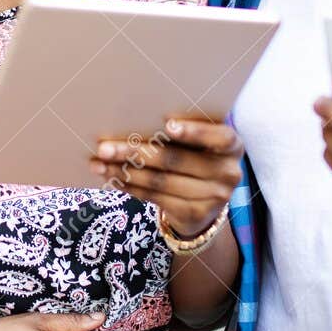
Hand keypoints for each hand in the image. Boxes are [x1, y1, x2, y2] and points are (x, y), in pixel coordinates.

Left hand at [89, 115, 243, 236]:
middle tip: (105, 146)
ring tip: (99, 162)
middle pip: (177, 160)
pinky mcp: (195, 214)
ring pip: (161, 181)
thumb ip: (182, 131)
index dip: (195, 131)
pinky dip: (130, 186)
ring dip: (125, 171)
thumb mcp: (199, 144)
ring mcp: (214, 197)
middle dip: (136, 152)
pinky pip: (155, 197)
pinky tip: (111, 177)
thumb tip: (133, 115)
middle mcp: (229, 172)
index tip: (168, 125)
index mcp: (233, 146)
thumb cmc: (195, 158)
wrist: (204, 206)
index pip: (220, 137)